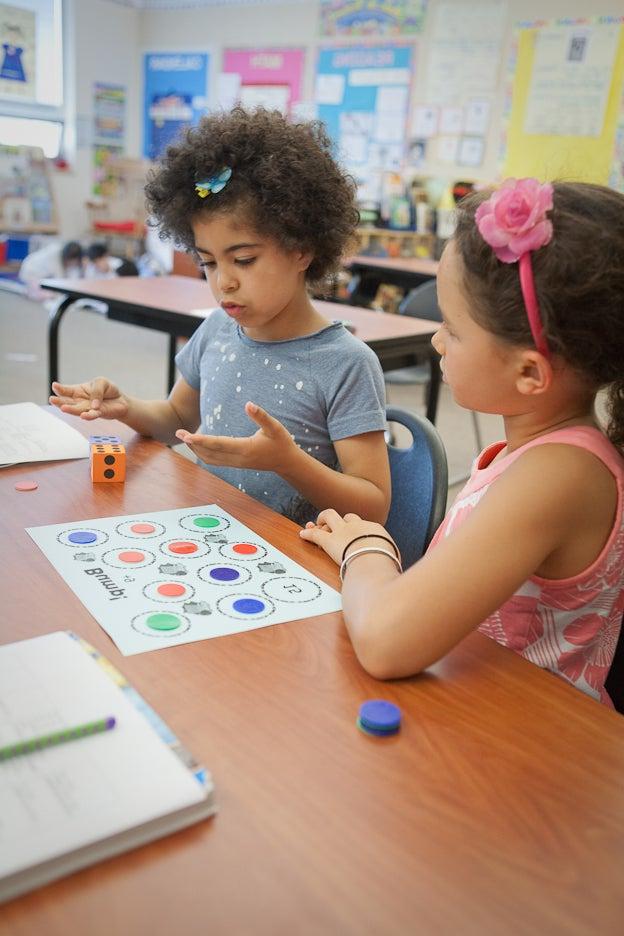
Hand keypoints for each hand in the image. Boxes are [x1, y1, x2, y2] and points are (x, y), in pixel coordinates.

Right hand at [49, 378, 128, 420]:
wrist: (121, 400)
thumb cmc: (108, 390)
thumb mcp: (101, 382)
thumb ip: (96, 391)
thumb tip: (93, 405)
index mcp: (77, 391)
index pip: (66, 390)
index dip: (60, 388)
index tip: (55, 386)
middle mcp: (79, 401)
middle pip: (67, 402)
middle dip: (59, 401)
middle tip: (52, 399)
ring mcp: (87, 408)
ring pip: (77, 410)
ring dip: (70, 410)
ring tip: (63, 408)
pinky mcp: (98, 414)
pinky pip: (92, 415)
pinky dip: (88, 416)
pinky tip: (83, 416)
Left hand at [175, 402, 296, 471]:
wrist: (287, 462)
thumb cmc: (281, 442)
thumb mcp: (275, 427)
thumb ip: (261, 416)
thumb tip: (248, 404)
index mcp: (245, 448)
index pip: (218, 444)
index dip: (201, 440)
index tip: (187, 435)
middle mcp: (238, 458)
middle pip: (209, 453)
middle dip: (192, 443)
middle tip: (178, 432)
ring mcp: (236, 463)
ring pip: (210, 458)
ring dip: (196, 449)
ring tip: (184, 437)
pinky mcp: (236, 464)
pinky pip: (215, 460)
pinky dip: (203, 453)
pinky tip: (197, 445)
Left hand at [300, 508, 393, 565]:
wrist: (375, 562)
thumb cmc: (387, 564)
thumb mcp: (394, 558)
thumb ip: (391, 556)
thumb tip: (394, 562)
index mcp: (374, 530)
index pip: (364, 525)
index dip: (356, 529)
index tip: (353, 535)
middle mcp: (357, 526)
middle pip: (347, 516)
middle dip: (339, 520)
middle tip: (332, 526)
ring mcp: (342, 531)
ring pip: (329, 515)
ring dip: (322, 519)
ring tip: (316, 524)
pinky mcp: (329, 541)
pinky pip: (315, 534)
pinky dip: (308, 533)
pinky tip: (303, 534)